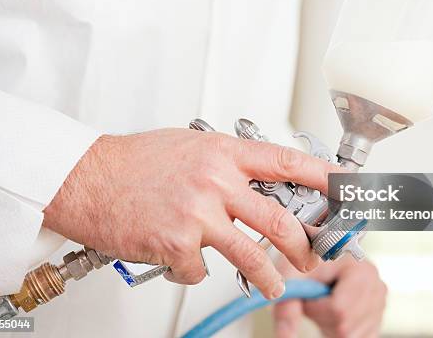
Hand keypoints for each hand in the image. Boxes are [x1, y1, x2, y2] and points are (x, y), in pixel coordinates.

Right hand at [43, 128, 341, 298]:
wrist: (89, 178)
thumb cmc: (136, 161)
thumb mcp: (191, 148)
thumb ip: (227, 164)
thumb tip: (257, 181)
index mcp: (223, 154)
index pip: (286, 162)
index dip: (322, 175)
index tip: (344, 186)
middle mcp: (216, 182)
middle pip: (278, 219)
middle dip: (302, 244)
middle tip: (310, 255)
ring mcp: (198, 214)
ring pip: (251, 253)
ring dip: (267, 275)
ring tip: (273, 284)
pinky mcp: (178, 244)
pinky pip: (201, 270)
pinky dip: (197, 271)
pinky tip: (185, 262)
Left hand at [274, 255, 386, 337]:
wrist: (318, 266)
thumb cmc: (308, 267)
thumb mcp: (292, 279)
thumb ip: (288, 307)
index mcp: (361, 270)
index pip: (338, 309)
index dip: (316, 308)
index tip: (309, 294)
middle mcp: (377, 287)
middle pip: (345, 325)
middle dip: (323, 317)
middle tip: (316, 300)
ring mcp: (379, 306)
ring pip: (349, 336)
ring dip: (330, 325)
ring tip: (326, 304)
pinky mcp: (376, 321)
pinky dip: (340, 331)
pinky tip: (335, 314)